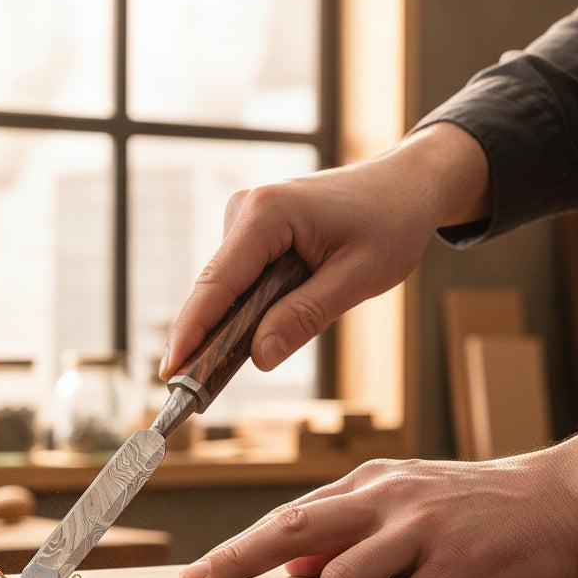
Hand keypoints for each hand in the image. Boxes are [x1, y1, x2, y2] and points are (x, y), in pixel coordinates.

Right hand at [160, 123, 490, 378]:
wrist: (407, 185)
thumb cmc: (391, 223)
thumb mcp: (359, 277)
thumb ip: (306, 315)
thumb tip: (260, 357)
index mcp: (267, 213)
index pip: (217, 282)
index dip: (191, 331)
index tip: (170, 371)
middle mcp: (245, 209)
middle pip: (215, 288)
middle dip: (206, 338)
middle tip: (195, 392)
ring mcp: (245, 218)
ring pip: (227, 287)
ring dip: (234, 324)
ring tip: (241, 360)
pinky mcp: (252, 229)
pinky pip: (240, 280)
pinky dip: (247, 309)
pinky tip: (263, 330)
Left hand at [178, 432, 577, 577]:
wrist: (563, 497)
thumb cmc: (477, 508)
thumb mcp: (405, 504)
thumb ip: (350, 529)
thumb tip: (292, 565)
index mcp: (368, 484)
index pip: (289, 515)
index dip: (239, 546)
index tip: (198, 574)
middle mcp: (385, 499)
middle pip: (293, 529)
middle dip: (239, 561)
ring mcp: (420, 530)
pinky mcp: (457, 565)